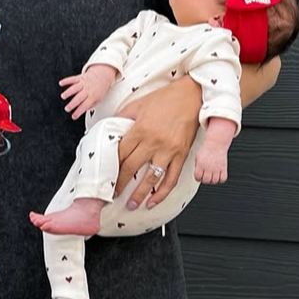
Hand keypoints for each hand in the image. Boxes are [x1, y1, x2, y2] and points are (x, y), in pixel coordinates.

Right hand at [60, 65, 116, 119]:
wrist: (102, 75)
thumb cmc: (99, 88)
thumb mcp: (99, 99)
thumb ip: (91, 105)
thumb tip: (84, 110)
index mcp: (92, 96)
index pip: (85, 106)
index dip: (79, 111)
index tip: (73, 116)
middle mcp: (87, 90)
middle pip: (79, 98)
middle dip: (72, 104)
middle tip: (67, 109)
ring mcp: (83, 83)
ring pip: (75, 88)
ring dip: (68, 92)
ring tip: (63, 96)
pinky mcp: (80, 78)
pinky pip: (72, 79)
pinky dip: (66, 81)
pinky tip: (61, 83)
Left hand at [116, 77, 200, 208]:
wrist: (192, 95)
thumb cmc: (167, 98)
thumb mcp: (139, 103)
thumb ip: (123, 118)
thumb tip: (111, 130)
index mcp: (141, 129)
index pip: (120, 154)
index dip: (111, 167)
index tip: (106, 176)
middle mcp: (154, 142)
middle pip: (131, 168)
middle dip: (120, 184)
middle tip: (113, 194)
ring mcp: (169, 150)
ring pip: (150, 178)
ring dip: (139, 194)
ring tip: (131, 204)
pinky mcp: (182, 155)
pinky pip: (171, 179)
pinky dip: (162, 193)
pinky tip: (154, 200)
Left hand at [194, 141, 228, 183]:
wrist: (216, 143)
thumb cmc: (207, 149)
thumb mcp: (197, 157)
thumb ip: (197, 166)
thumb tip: (198, 173)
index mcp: (200, 164)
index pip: (197, 177)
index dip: (198, 178)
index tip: (199, 177)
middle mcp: (208, 167)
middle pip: (206, 180)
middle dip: (205, 180)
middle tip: (206, 177)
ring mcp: (216, 168)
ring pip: (214, 181)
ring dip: (212, 180)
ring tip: (212, 177)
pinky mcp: (223, 167)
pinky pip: (223, 178)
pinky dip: (220, 179)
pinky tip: (218, 176)